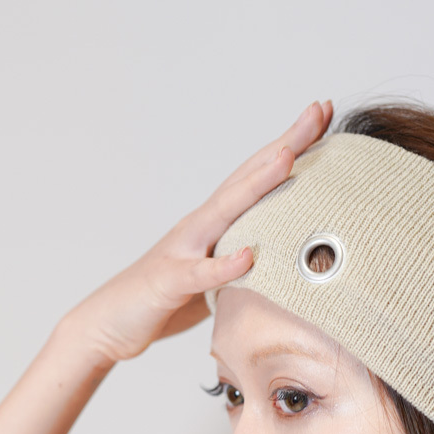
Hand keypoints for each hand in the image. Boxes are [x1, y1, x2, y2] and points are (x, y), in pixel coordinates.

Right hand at [62, 100, 333, 365]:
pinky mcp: (168, 283)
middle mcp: (200, 226)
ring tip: (288, 158)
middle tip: (319, 110)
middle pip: (247, 178)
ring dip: (256, 184)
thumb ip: (248, 259)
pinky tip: (248, 256)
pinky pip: (199, 274)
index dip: (292, 144)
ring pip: (224, 212)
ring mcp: (182, 250)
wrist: (108, 323)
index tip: (325, 113)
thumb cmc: (167, 300)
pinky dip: (223, 265)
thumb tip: (295, 256)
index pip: (258, 176)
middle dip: (285, 143)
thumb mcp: (217, 277)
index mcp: (216, 223)